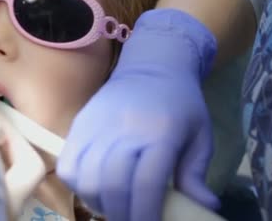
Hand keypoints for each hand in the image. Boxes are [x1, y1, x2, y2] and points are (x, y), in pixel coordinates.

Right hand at [57, 9, 219, 220]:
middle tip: (132, 220)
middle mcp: (124, 130)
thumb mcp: (200, 137)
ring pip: (87, 178)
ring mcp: (97, 126)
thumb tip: (204, 207)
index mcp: (161, 134)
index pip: (146, 184)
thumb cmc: (180, 104)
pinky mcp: (79, 125)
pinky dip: (77, 184)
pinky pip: (68, 164)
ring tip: (113, 206)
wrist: (151, 66)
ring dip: (98, 202)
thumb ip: (196, 175)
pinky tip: (93, 188)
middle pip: (112, 185)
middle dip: (122, 214)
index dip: (145, 214)